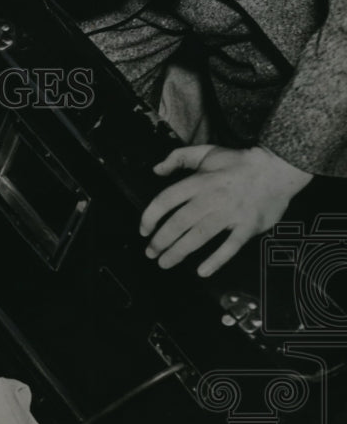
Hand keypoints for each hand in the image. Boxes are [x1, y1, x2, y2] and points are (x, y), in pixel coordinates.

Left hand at [140, 145, 312, 276]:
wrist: (279, 168)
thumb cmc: (239, 162)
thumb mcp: (207, 152)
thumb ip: (178, 157)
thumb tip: (156, 169)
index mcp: (200, 182)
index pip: (166, 200)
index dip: (150, 216)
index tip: (143, 230)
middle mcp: (212, 198)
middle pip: (178, 223)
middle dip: (160, 240)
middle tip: (150, 252)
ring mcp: (231, 213)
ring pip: (199, 236)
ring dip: (178, 252)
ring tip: (164, 263)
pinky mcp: (248, 226)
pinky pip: (230, 246)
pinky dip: (216, 260)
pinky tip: (202, 272)